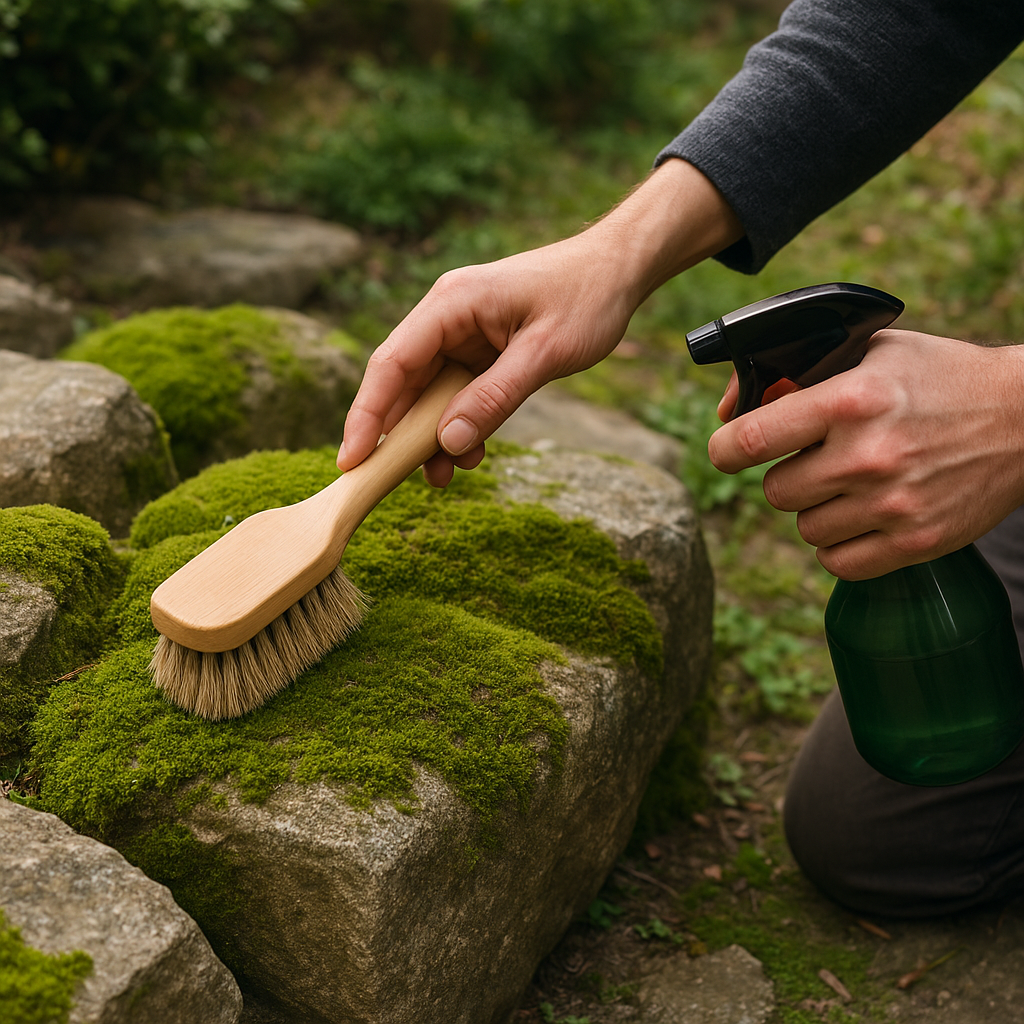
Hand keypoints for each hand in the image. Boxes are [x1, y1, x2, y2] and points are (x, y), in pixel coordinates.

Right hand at [338, 159, 741, 485]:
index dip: (367, 414)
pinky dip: (460, 424)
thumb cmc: (586, 297)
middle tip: (391, 483)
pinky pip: (456, 393)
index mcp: (451, 303)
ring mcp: (462, 334)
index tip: (352, 458)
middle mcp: (447, 317)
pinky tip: (470, 453)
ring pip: (429, 394)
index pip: (391, 363)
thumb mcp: (545, 353)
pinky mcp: (480, 350)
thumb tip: (447, 441)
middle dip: (398, 435)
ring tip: (445, 476)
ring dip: (432, 437)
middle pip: (402, 383)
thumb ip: (495, 397)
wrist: (618, 271)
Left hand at [708, 330, 1023, 578]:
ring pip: (804, 528)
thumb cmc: (937, 377)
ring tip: (853, 483)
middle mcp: (867, 456)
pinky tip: (862, 516)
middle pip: (774, 491)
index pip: (749, 440)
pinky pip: (836, 563)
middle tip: (820, 459)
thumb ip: (797, 373)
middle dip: (787, 474)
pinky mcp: (916, 542)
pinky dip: (840, 544)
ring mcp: (892, 504)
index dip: (723, 449)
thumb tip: (728, 410)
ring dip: (817, 509)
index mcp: (850, 400)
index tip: (725, 452)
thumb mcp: (869, 351)